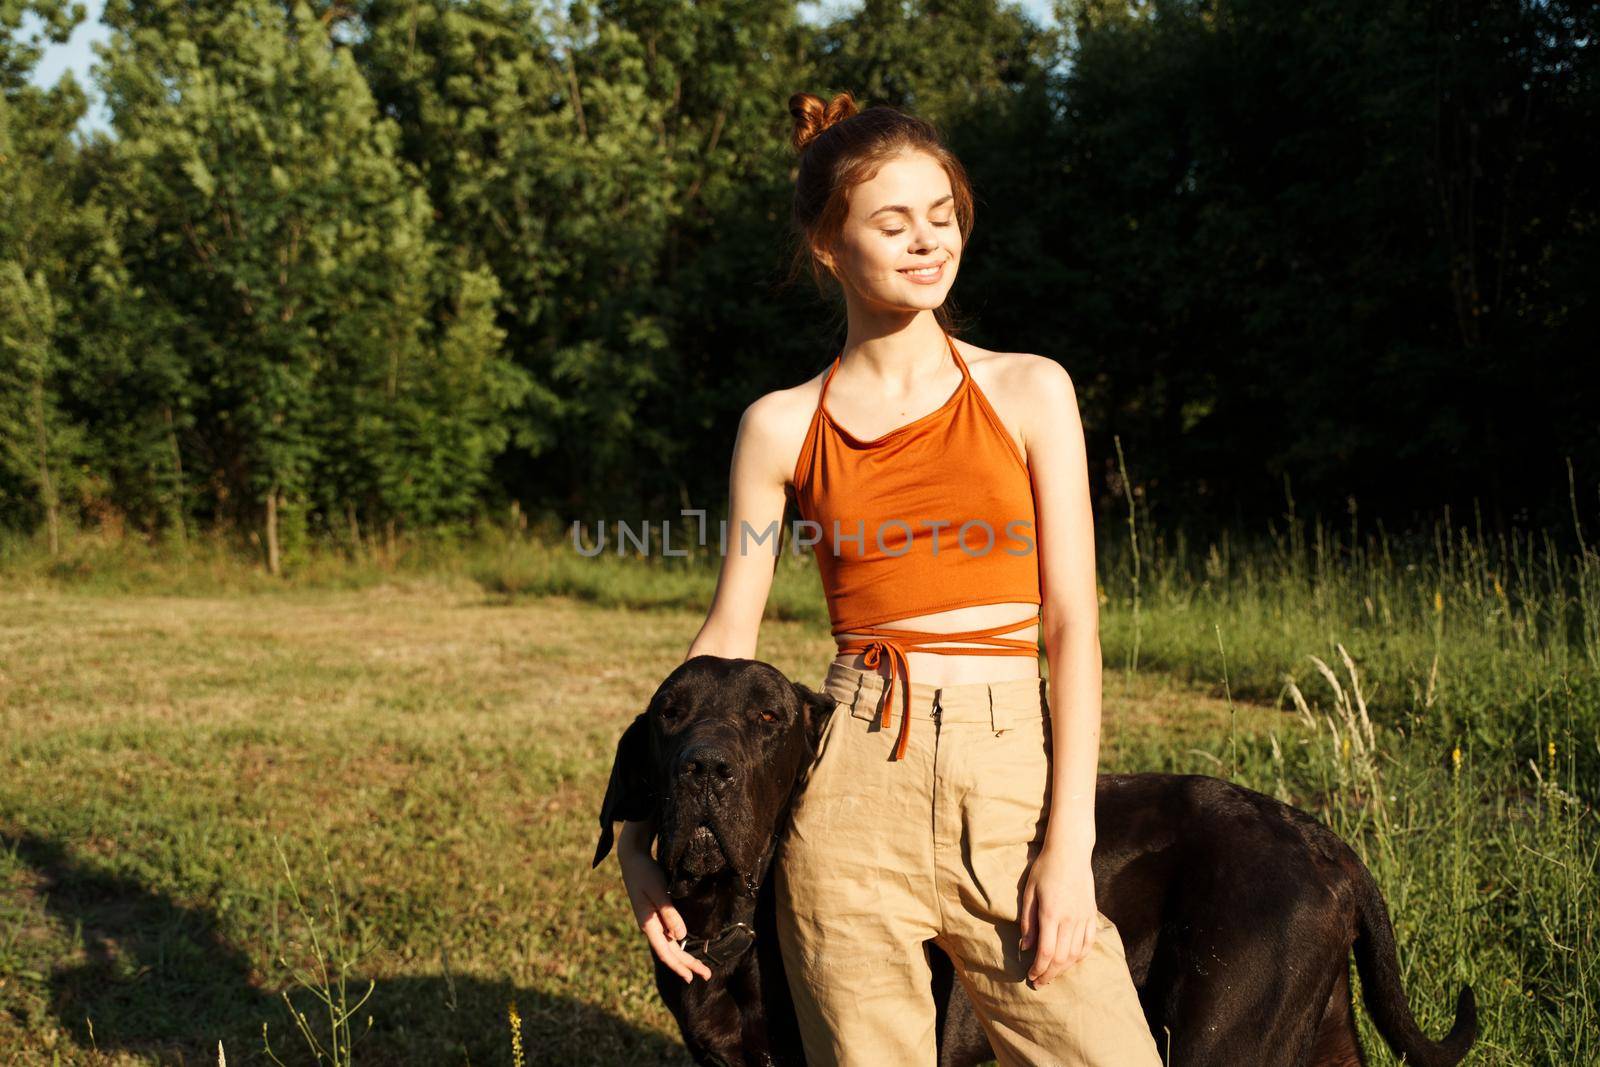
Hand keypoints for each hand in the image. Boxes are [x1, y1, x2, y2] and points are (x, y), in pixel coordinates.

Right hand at [616, 820, 713, 983]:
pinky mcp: (656, 914)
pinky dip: (679, 945)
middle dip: (687, 965)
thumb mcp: (658, 891)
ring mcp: (652, 921)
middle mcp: (650, 926)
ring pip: (671, 945)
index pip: (665, 952)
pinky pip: (669, 935)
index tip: (692, 977)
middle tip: (707, 976)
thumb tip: (681, 937)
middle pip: (670, 952)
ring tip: (700, 967)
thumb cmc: (645, 873)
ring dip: (685, 957)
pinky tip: (686, 947)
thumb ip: (669, 913)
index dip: (679, 966)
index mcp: (648, 924)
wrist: (632, 859)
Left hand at [1018, 838, 1096, 986]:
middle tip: (1039, 982)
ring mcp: (1084, 917)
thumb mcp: (1029, 892)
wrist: (1070, 851)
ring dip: (1065, 968)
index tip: (1031, 976)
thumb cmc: (1044, 869)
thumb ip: (1028, 921)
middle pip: (1062, 957)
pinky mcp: (1092, 914)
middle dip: (1050, 974)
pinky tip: (1072, 961)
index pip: (1046, 951)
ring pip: (1077, 953)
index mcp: (1051, 913)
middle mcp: (1070, 919)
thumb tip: (1025, 947)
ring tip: (1053, 974)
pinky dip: (1081, 956)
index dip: (1039, 968)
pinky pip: (1089, 942)